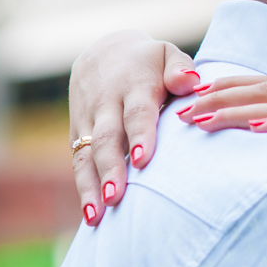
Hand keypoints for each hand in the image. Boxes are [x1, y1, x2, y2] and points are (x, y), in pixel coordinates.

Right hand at [69, 31, 198, 224]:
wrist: (102, 52)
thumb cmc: (148, 61)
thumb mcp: (166, 53)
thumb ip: (179, 68)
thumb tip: (190, 82)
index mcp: (134, 85)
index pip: (137, 112)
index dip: (140, 135)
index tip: (145, 159)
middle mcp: (107, 104)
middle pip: (107, 138)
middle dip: (111, 168)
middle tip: (117, 196)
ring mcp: (88, 121)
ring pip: (86, 154)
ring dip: (92, 185)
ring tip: (98, 215)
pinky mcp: (77, 133)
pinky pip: (78, 162)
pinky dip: (83, 187)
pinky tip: (91, 215)